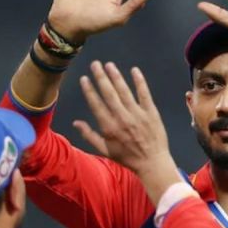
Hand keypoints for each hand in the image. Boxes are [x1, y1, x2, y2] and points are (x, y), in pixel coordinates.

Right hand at [77, 61, 171, 177]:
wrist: (152, 163)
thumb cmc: (127, 157)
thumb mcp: (105, 150)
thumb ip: (89, 135)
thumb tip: (75, 123)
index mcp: (109, 127)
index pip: (96, 104)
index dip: (89, 90)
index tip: (84, 78)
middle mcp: (122, 118)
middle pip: (109, 94)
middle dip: (101, 77)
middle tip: (95, 64)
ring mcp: (137, 115)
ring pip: (124, 91)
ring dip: (116, 76)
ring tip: (109, 65)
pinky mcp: (151, 113)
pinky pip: (144, 94)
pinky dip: (139, 82)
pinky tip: (134, 70)